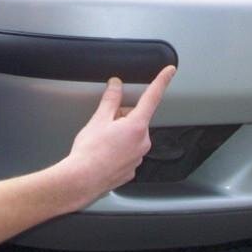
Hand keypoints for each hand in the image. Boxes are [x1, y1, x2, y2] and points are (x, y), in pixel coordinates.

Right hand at [62, 65, 175, 209]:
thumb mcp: (99, 119)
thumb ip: (111, 99)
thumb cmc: (89, 153)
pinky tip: (103, 153)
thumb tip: (116, 85)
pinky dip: (117, 149)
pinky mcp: (131, 169)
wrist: (82, 180)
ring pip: (131, 136)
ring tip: (101, 142)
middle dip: (121, 117)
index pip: (152, 97)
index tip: (170, 71)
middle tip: (103, 124)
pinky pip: (127, 152)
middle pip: (136, 118)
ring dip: (119, 134)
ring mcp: (138, 157)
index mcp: (137, 126)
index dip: (162, 81)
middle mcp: (143, 142)